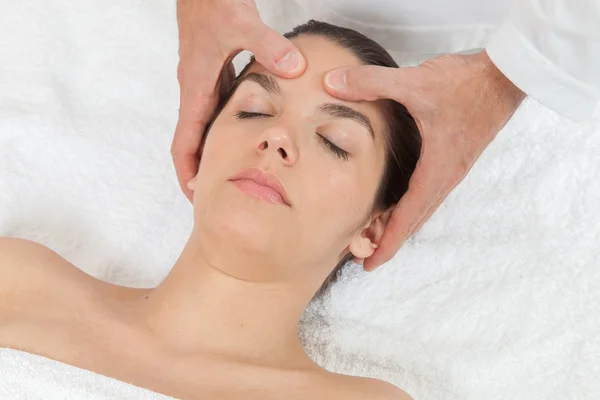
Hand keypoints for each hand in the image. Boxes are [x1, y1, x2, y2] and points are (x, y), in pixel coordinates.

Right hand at [173, 0, 305, 200]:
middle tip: (219, 194)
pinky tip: (244, 133)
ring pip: (204, 126)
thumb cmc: (212, 2)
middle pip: (192, 142)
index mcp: (196, 88)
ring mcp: (203, 81)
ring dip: (212, 151)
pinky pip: (215, 108)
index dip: (188, 173)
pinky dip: (224, 127)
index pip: (184, 143)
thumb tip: (293, 70)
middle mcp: (196, 89)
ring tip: (231, 173)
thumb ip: (269, 48)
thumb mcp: (242, 24)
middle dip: (200, 171)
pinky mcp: (213, 71)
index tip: (197, 196)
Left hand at [324, 51, 525, 270]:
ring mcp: (453, 168)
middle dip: (390, 242)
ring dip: (401, 226)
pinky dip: (412, 208)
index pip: (408, 217)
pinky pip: (430, 194)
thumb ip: (371, 82)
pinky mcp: (455, 158)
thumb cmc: (465, 83)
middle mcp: (447, 176)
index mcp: (437, 169)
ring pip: (424, 209)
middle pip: (416, 220)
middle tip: (366, 260)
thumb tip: (331, 83)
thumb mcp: (414, 81)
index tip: (370, 264)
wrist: (505, 76)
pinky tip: (401, 205)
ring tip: (377, 237)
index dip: (387, 242)